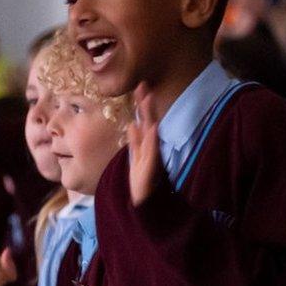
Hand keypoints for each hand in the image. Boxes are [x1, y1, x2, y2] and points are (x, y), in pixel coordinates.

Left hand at [127, 83, 159, 205]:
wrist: (147, 201)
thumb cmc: (142, 180)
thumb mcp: (135, 157)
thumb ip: (135, 141)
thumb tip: (132, 124)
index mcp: (145, 143)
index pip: (143, 119)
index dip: (142, 104)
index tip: (140, 86)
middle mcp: (149, 147)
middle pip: (148, 121)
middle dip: (145, 104)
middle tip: (143, 85)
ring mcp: (151, 156)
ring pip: (150, 132)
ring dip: (150, 116)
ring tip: (147, 99)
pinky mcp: (150, 168)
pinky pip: (151, 152)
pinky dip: (151, 140)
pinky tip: (152, 128)